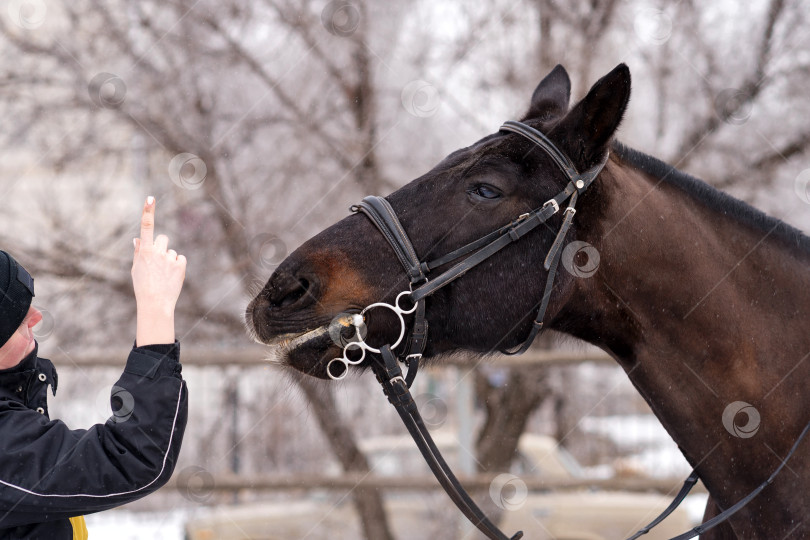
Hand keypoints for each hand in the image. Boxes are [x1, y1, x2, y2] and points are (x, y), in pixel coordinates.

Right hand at [132, 196, 186, 345]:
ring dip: (169, 259)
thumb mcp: (136, 269)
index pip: (146, 227)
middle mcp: (157, 252)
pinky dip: (177, 265)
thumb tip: (138, 239)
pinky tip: (172, 276)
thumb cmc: (143, 286)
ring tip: (163, 275)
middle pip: (163, 239)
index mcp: (144, 251)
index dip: (148, 212)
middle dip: (161, 247)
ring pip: (171, 251)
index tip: (150, 198)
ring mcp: (170, 258)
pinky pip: (180, 258)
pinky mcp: (180, 265)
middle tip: (158, 262)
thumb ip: (139, 252)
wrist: (155, 303)